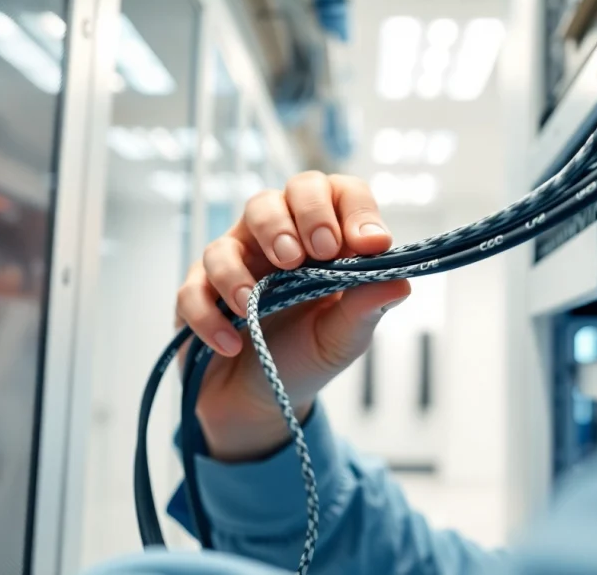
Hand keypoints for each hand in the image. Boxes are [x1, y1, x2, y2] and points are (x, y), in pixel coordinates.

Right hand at [175, 172, 409, 461]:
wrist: (262, 403)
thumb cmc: (307, 356)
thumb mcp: (345, 337)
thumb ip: (367, 306)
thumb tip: (401, 280)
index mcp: (325, 237)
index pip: (341, 193)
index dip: (355, 209)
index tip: (369, 244)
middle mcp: (281, 235)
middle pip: (286, 193)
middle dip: (302, 216)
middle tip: (316, 252)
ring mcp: (237, 257)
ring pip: (235, 229)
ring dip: (247, 262)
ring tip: (256, 300)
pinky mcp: (199, 290)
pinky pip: (194, 287)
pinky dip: (209, 314)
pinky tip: (231, 343)